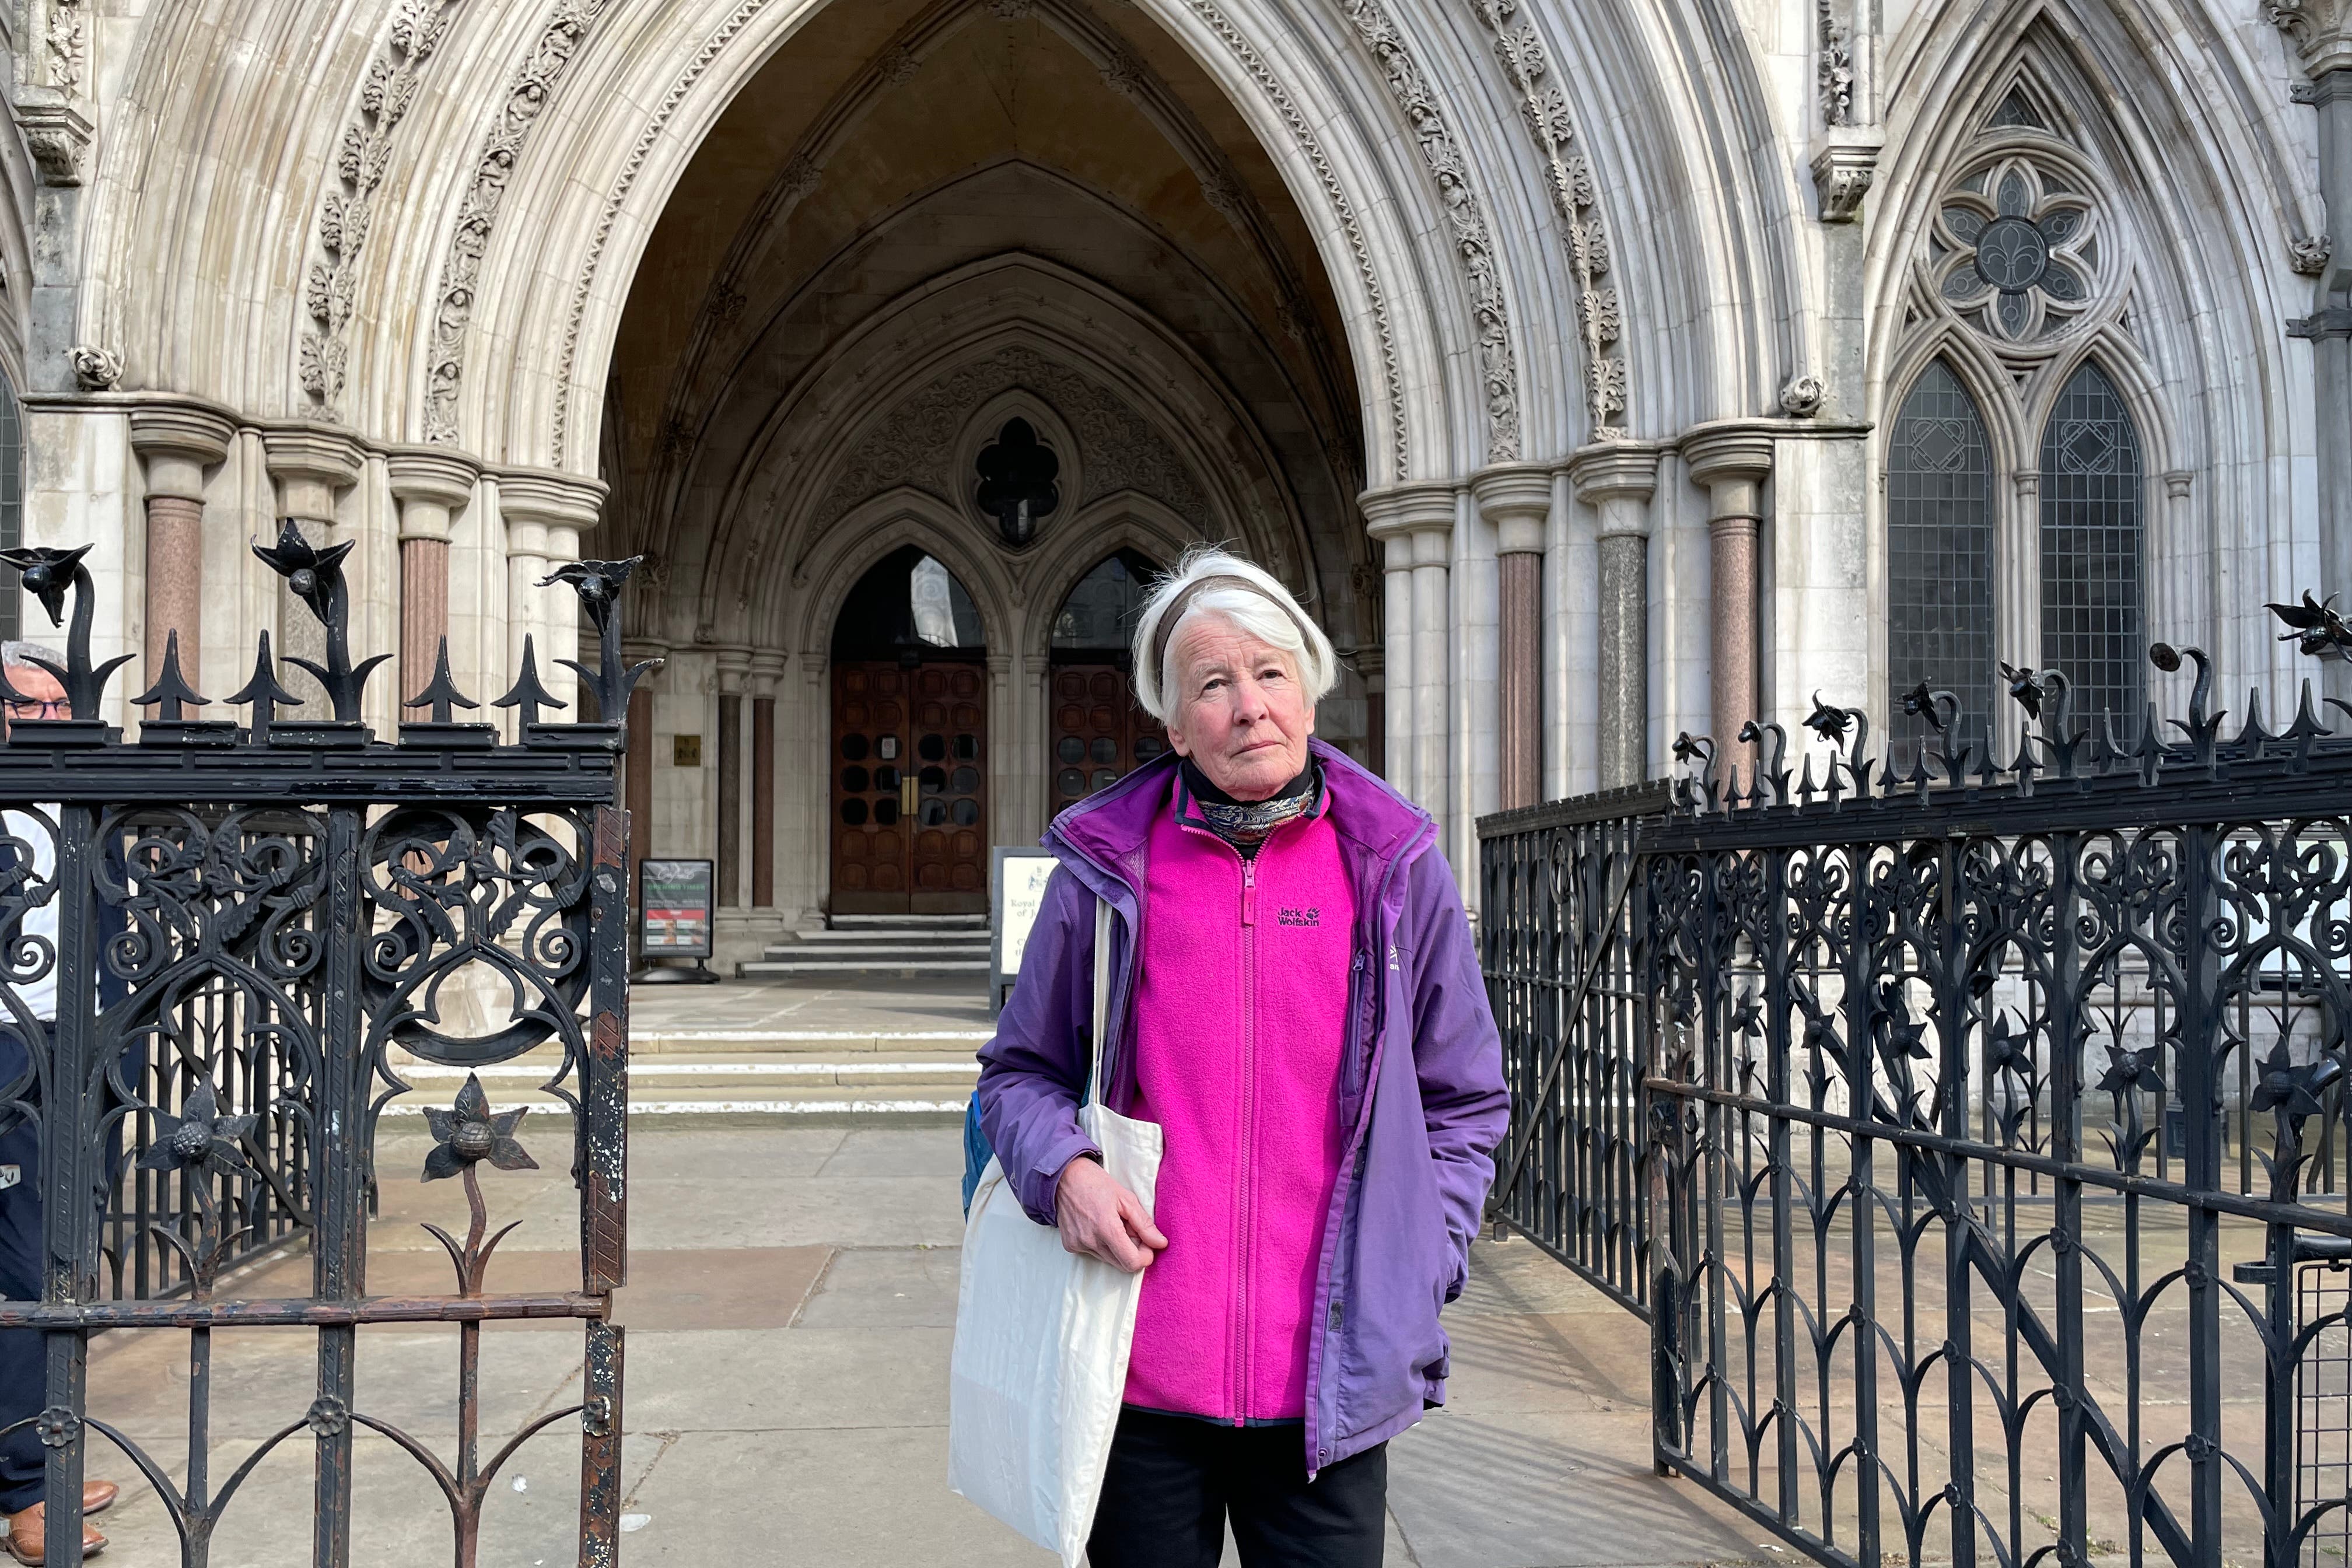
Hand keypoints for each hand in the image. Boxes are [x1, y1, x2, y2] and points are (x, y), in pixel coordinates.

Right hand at [1053, 1156, 1166, 1272]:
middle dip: (1132, 1252)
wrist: (1065, 1177)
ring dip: (1116, 1248)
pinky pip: (1094, 1254)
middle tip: (1131, 1230)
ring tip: (1112, 1224)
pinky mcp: (1070, 1246)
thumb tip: (1161, 1244)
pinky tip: (1097, 1226)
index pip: (1131, 1262)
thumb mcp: (1126, 1199)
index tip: (1147, 1244)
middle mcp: (1090, 1241)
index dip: (1145, 1257)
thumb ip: (1144, 1224)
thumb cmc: (1097, 1184)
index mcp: (1106, 1228)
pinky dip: (1101, 1245)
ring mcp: (1078, 1245)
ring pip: (1108, 1260)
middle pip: (1121, 1264)